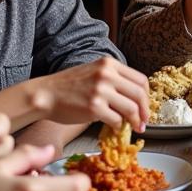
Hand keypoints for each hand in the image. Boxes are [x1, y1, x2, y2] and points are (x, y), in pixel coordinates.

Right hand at [31, 58, 149, 132]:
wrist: (45, 94)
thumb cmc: (68, 86)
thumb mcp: (93, 72)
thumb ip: (113, 79)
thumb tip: (134, 98)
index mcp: (109, 64)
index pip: (140, 80)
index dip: (146, 97)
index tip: (145, 107)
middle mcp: (107, 74)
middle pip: (139, 94)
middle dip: (145, 111)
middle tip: (145, 121)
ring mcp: (100, 90)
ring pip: (131, 108)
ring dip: (136, 121)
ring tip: (134, 127)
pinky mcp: (94, 107)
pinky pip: (116, 119)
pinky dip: (119, 126)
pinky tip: (115, 127)